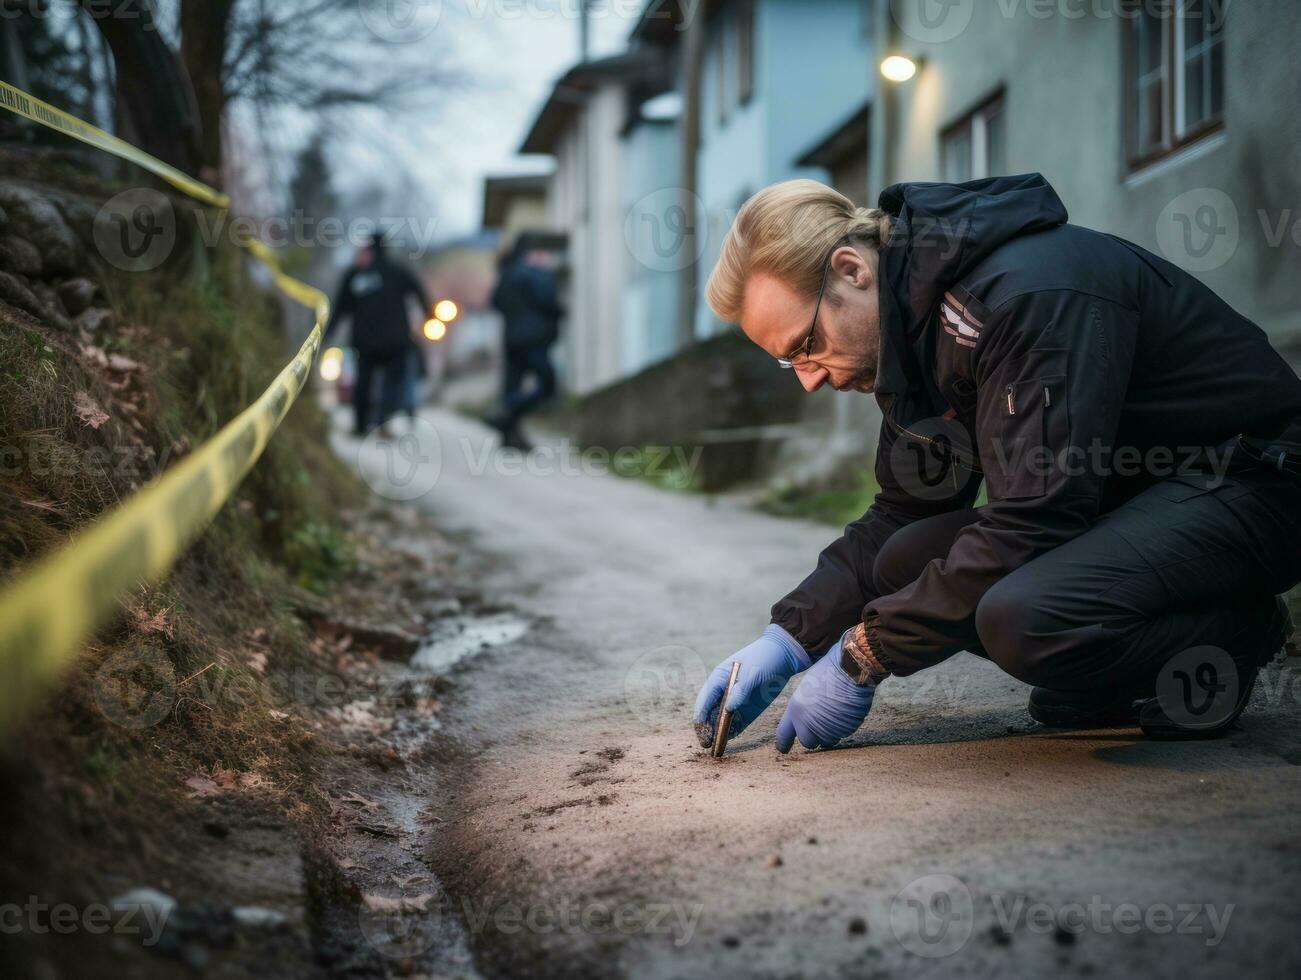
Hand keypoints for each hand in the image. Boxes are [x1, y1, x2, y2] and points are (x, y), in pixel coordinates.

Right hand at [693, 624, 811, 746]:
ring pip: (721, 720)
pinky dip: (731, 732)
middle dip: (706, 728)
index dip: (701, 716)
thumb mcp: (753, 672)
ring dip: (717, 733)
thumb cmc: (764, 658)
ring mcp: (735, 701)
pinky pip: (736, 724)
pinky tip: (728, 741)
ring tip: (716, 747)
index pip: (704, 700)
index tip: (701, 730)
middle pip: (710, 713)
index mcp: (719, 678)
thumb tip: (728, 708)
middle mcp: (724, 691)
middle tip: (707, 743)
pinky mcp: (747, 709)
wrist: (784, 656)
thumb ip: (740, 690)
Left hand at [776, 628, 875, 752]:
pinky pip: (843, 734)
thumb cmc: (827, 673)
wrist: (850, 669)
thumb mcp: (806, 689)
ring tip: (835, 710)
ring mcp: (828, 729)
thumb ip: (803, 708)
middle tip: (820, 722)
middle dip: (813, 736)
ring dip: (830, 732)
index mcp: (795, 711)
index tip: (784, 749)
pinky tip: (846, 710)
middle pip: (808, 742)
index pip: (784, 735)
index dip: (784, 743)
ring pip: (827, 740)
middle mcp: (809, 724)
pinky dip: (843, 726)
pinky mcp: (845, 730)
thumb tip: (805, 719)